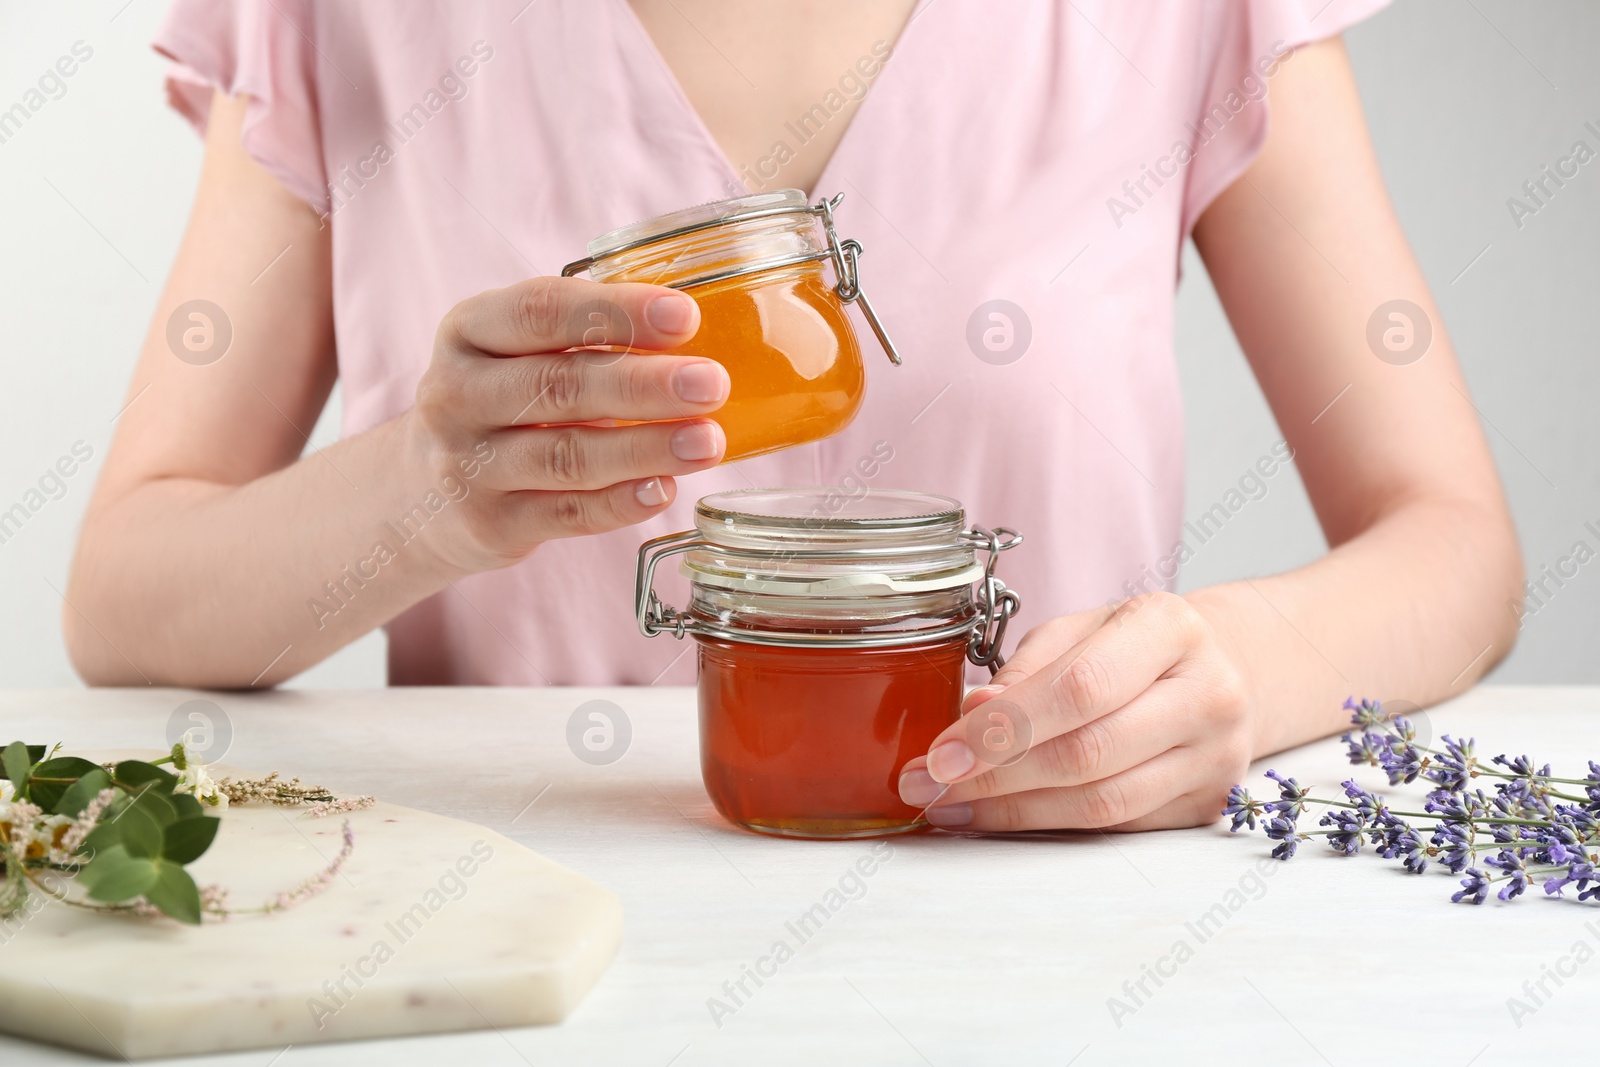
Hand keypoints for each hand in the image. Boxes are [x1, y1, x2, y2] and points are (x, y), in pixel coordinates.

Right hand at [404, 276, 728, 572]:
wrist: (420, 492)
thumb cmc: (498, 404)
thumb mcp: (514, 353)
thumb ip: (583, 338)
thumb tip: (695, 336)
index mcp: (468, 330)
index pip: (539, 310)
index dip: (614, 311)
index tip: (683, 316)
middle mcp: (457, 394)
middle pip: (558, 386)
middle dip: (643, 385)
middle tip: (711, 383)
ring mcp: (468, 465)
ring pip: (567, 456)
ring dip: (645, 448)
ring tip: (708, 441)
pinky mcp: (490, 525)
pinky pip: (567, 513)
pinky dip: (620, 503)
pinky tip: (665, 489)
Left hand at [897, 591, 1257, 830]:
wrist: (1225, 670)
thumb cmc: (1133, 645)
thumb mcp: (1081, 629)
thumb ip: (1029, 668)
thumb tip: (973, 715)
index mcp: (1171, 629)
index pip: (1080, 688)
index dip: (1003, 729)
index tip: (940, 754)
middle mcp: (1208, 692)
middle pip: (1087, 753)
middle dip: (993, 778)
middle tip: (926, 786)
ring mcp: (1216, 755)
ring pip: (1101, 802)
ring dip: (1013, 811)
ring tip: (951, 807)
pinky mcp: (1208, 803)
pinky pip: (1115, 824)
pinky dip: (1049, 823)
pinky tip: (1001, 815)